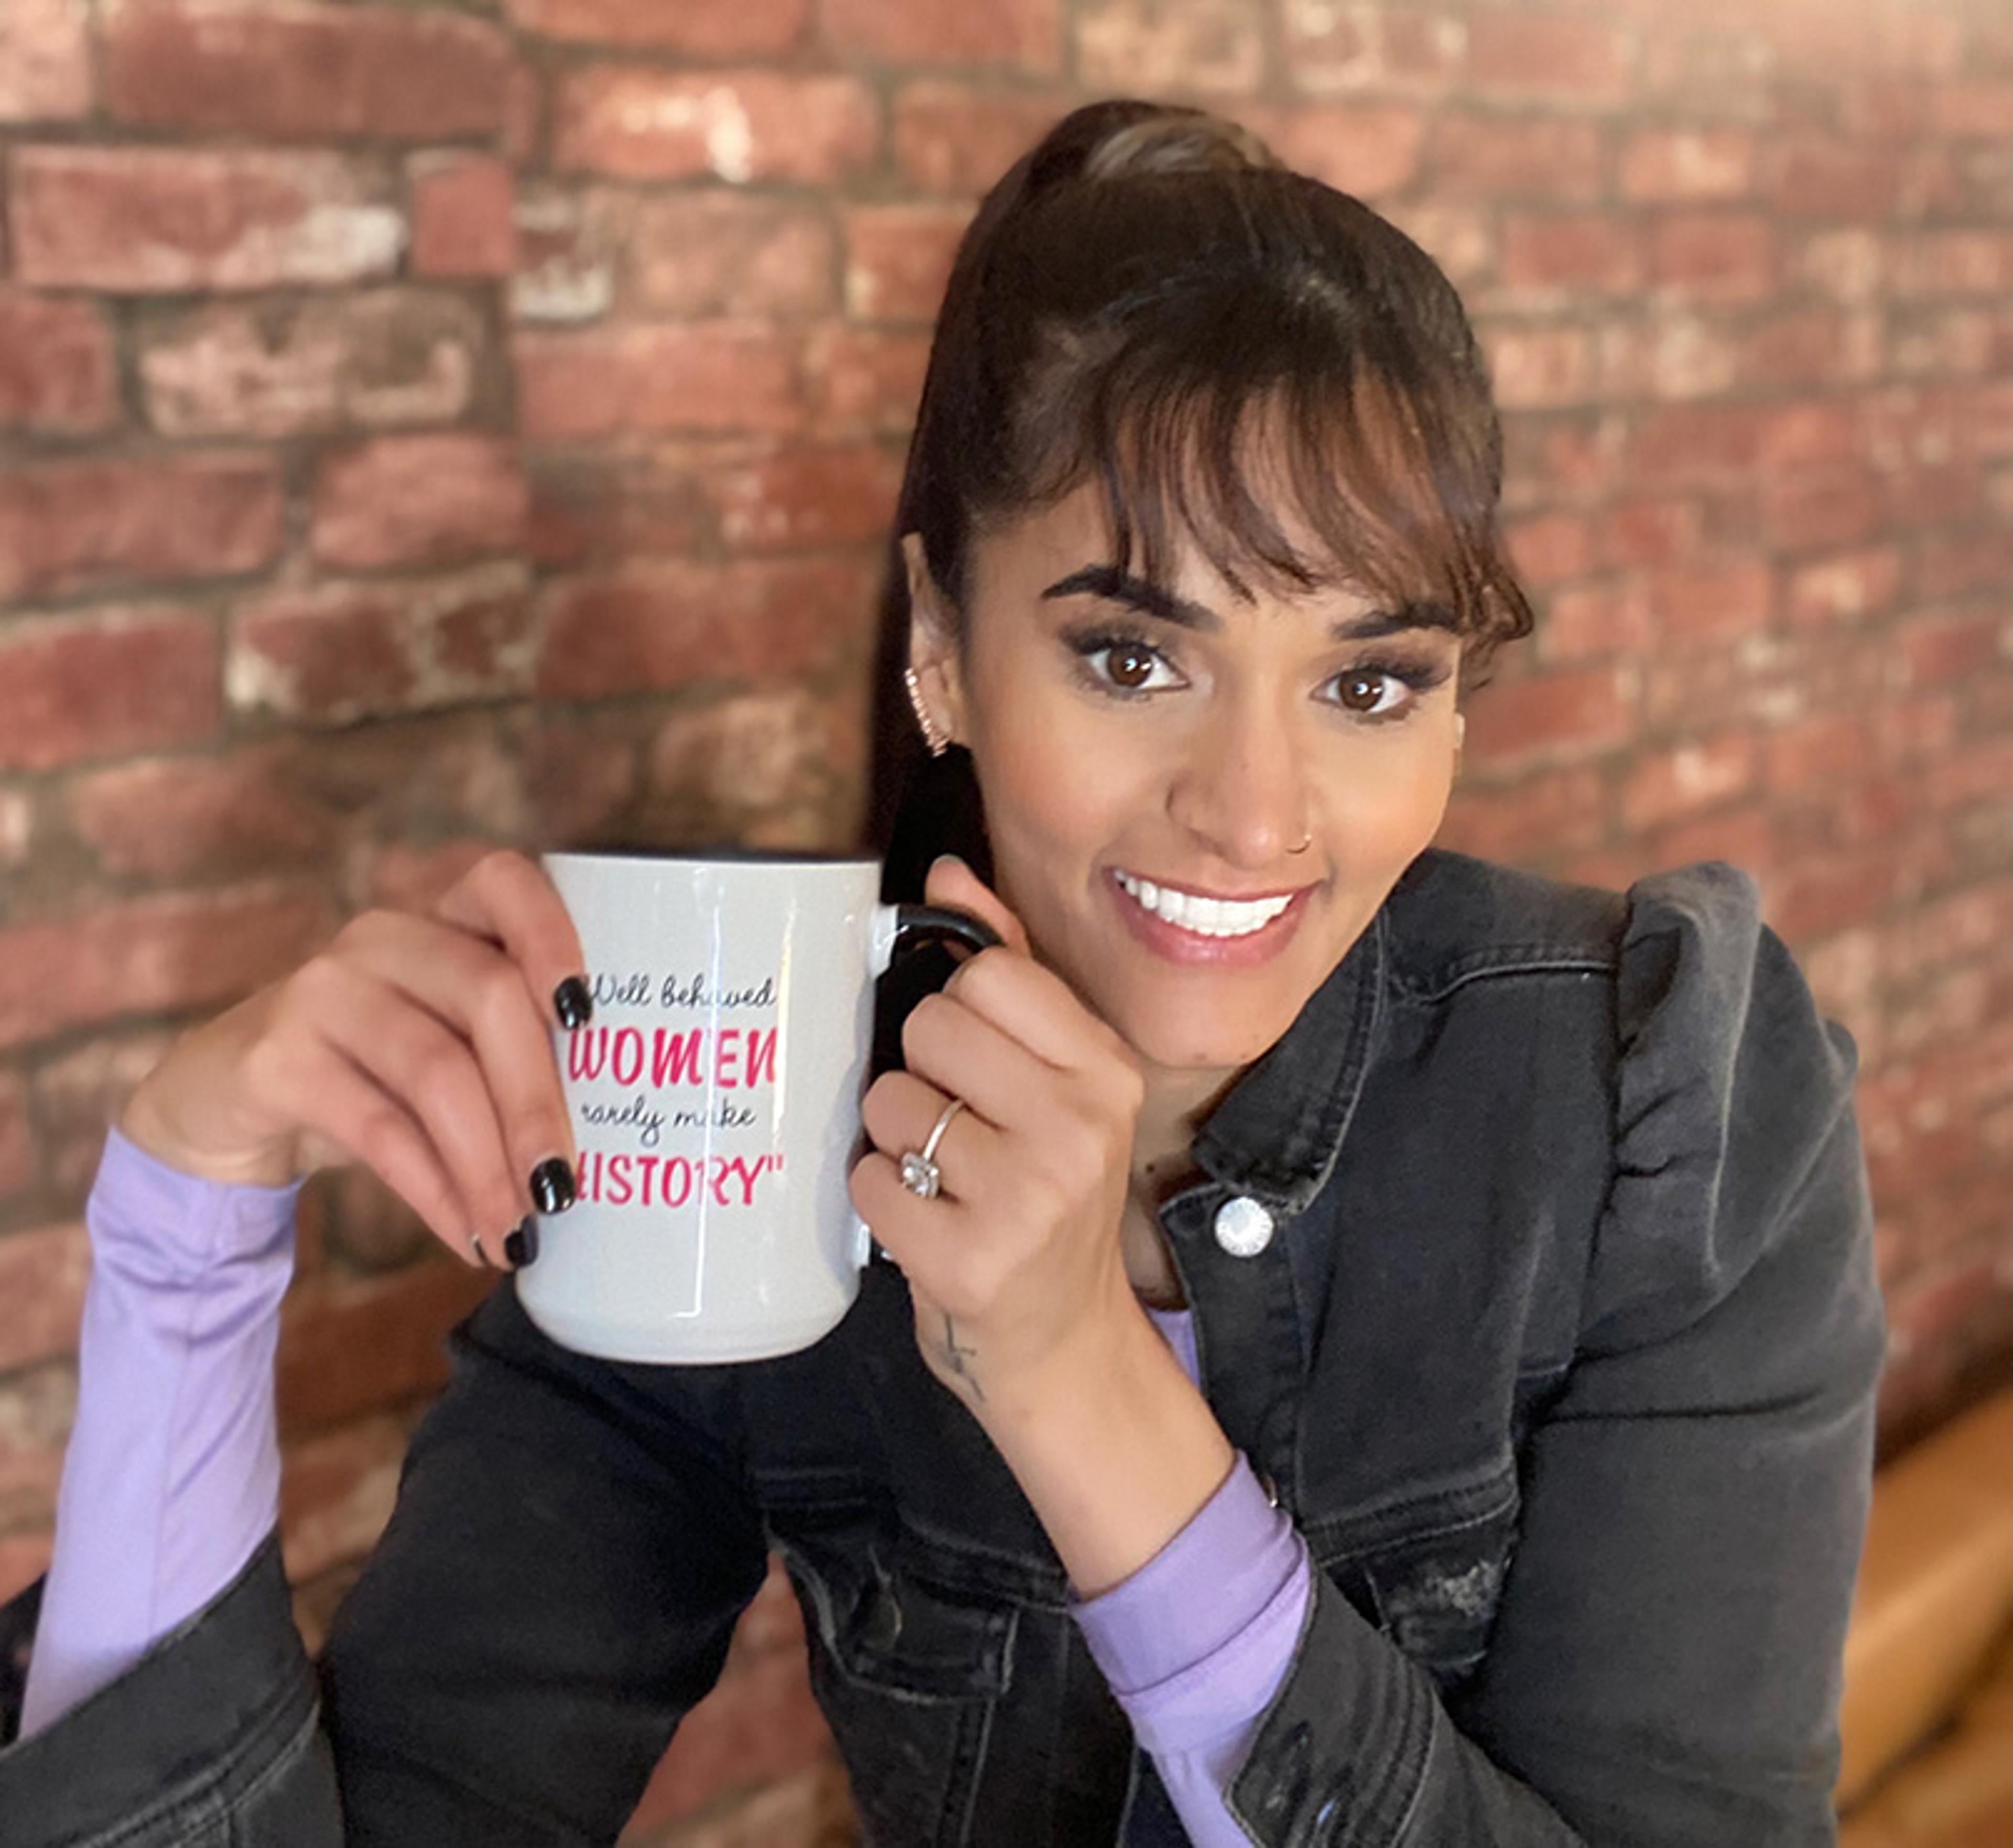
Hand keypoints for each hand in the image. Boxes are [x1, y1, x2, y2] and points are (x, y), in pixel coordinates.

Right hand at [118, 851, 587, 1268]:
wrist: (225, 1105)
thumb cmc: (373, 1077)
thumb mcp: (443, 1050)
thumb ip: (511, 1062)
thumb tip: (614, 1147)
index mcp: (438, 920)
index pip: (503, 883)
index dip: (553, 934)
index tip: (590, 1013)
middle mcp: (382, 938)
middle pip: (489, 997)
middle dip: (537, 1101)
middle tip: (566, 1187)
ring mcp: (322, 990)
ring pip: (436, 1069)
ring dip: (489, 1163)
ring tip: (522, 1229)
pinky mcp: (277, 1058)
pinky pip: (378, 1128)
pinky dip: (436, 1191)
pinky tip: (469, 1236)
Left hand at [851, 856, 1146, 1413]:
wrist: (1067, 1343)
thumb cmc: (1049, 1196)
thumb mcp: (1058, 1080)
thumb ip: (1013, 969)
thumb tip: (950, 871)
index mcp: (1105, 1070)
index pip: (990, 974)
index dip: (961, 1009)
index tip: (980, 1060)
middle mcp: (1078, 1128)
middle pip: (931, 1027)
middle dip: (924, 1073)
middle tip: (959, 1125)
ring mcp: (1026, 1199)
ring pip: (891, 1104)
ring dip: (898, 1140)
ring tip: (943, 1177)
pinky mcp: (967, 1261)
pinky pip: (870, 1180)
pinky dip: (879, 1199)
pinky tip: (925, 1221)